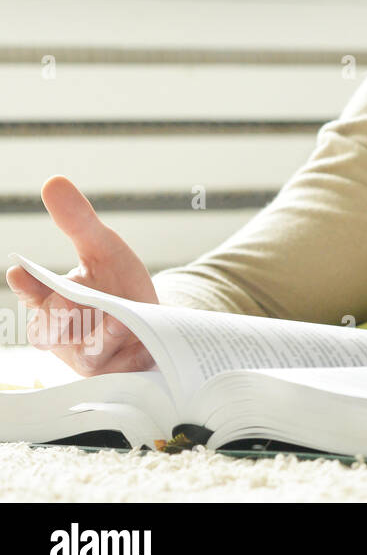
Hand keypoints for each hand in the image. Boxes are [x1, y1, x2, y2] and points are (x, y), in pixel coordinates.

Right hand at [6, 176, 157, 376]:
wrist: (158, 318)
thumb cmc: (120, 283)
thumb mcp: (103, 248)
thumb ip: (78, 221)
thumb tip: (53, 181)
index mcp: (54, 300)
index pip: (32, 292)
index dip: (26, 284)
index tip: (20, 271)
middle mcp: (66, 332)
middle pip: (49, 330)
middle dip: (58, 316)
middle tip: (69, 298)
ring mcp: (91, 356)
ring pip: (84, 354)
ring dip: (97, 337)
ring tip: (114, 321)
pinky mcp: (118, 372)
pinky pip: (119, 370)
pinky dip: (126, 358)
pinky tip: (138, 346)